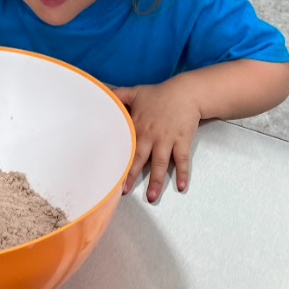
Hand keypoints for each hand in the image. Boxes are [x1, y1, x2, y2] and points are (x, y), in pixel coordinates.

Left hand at [113, 78, 200, 202]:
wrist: (186, 92)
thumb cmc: (159, 93)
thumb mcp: (135, 91)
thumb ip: (118, 94)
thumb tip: (102, 92)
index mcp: (137, 125)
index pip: (125, 146)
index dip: (118, 160)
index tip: (110, 174)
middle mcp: (150, 135)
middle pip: (139, 159)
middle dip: (132, 176)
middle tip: (125, 192)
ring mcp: (167, 139)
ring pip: (160, 164)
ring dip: (156, 181)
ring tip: (152, 197)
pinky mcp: (182, 141)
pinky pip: (182, 160)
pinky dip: (183, 173)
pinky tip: (181, 187)